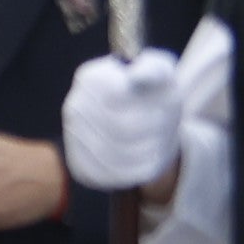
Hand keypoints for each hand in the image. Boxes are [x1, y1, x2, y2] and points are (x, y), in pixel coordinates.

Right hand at [60, 50, 183, 196]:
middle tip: (168, 125)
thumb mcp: (159, 71)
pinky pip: (115, 175)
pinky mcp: (81, 167)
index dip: (151, 104)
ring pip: (120, 154)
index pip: (119, 97)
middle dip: (154, 128)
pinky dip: (140, 167)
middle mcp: (74, 107)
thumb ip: (153, 68)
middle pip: (122, 127)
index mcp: (90, 78)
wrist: (135, 123)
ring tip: (161, 140)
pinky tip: (150, 156)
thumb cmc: (150, 93)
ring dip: (150, 149)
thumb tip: (136, 77)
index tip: (169, 103)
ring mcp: (74, 139)